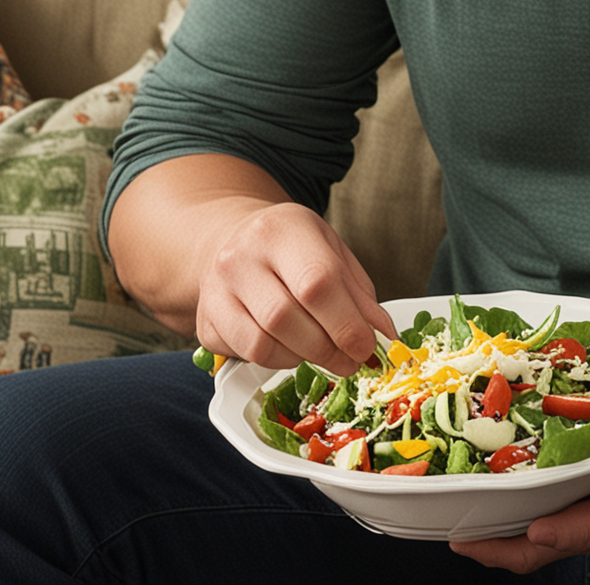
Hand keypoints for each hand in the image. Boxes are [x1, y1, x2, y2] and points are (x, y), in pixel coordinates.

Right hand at [195, 199, 397, 376]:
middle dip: (328, 348)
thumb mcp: (331, 252)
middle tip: (351, 360)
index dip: (346, 324)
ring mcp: (217, 289)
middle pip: (287, 317)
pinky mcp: (206, 321)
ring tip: (323, 351)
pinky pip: (247, 355)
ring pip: (264, 344)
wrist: (231, 239)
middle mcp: (242, 256)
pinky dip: (279, 361)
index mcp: (283, 229)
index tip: (367, 347)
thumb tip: (383, 335)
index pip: (316, 281)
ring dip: (304, 358)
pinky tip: (293, 348)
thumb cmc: (289, 247)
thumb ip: (359, 294)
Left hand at [449, 347, 589, 573]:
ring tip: (464, 526)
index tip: (529, 531)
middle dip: (515, 546)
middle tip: (461, 535)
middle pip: (569, 544)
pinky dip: (533, 518)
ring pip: (564, 538)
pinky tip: (500, 501)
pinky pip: (570, 521)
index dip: (568, 532)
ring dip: (516, 538)